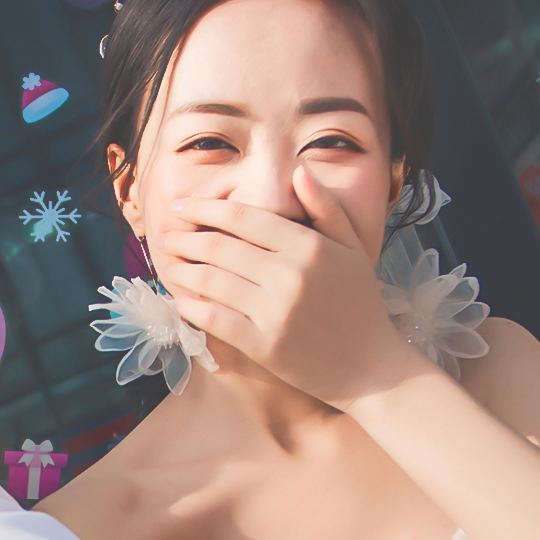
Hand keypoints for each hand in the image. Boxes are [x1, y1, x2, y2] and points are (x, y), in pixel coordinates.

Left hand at [152, 168, 420, 407]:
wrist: (372, 368)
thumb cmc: (361, 305)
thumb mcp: (354, 248)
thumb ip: (327, 207)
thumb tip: (298, 171)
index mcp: (310, 246)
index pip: (244, 218)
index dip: (206, 209)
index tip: (183, 207)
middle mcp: (290, 275)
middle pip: (220, 247)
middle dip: (185, 238)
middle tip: (166, 236)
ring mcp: (275, 311)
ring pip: (211, 281)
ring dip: (181, 270)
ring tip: (167, 264)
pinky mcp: (264, 345)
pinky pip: (214, 319)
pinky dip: (190, 307)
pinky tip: (179, 299)